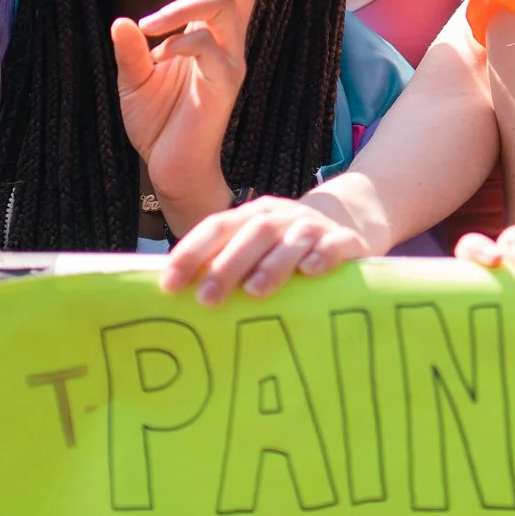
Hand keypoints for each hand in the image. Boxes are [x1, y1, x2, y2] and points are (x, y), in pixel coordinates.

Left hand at [112, 0, 278, 232]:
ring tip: (152, 23)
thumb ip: (132, 49)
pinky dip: (178, 44)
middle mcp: (226, 42)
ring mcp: (230, 61)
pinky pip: (206, 48)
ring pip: (223, 7)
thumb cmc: (157, 125)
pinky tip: (159, 59)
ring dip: (185, 5)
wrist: (170, 170)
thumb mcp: (133, 80)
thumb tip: (123, 20)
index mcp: (206, 35)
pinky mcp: (225, 85)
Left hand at [161, 194, 370, 304]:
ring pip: (292, 238)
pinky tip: (311, 271)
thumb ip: (222, 266)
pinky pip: (335, 244)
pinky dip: (324, 254)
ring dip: (272, 264)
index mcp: (251, 217)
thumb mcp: (253, 252)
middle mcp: (280, 217)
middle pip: (252, 232)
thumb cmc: (285, 252)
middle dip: (227, 265)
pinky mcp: (345, 242)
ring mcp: (313, 227)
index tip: (169, 285)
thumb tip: (174, 297)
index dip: (191, 253)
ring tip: (254, 291)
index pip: (216, 227)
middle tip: (206, 299)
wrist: (345, 227)